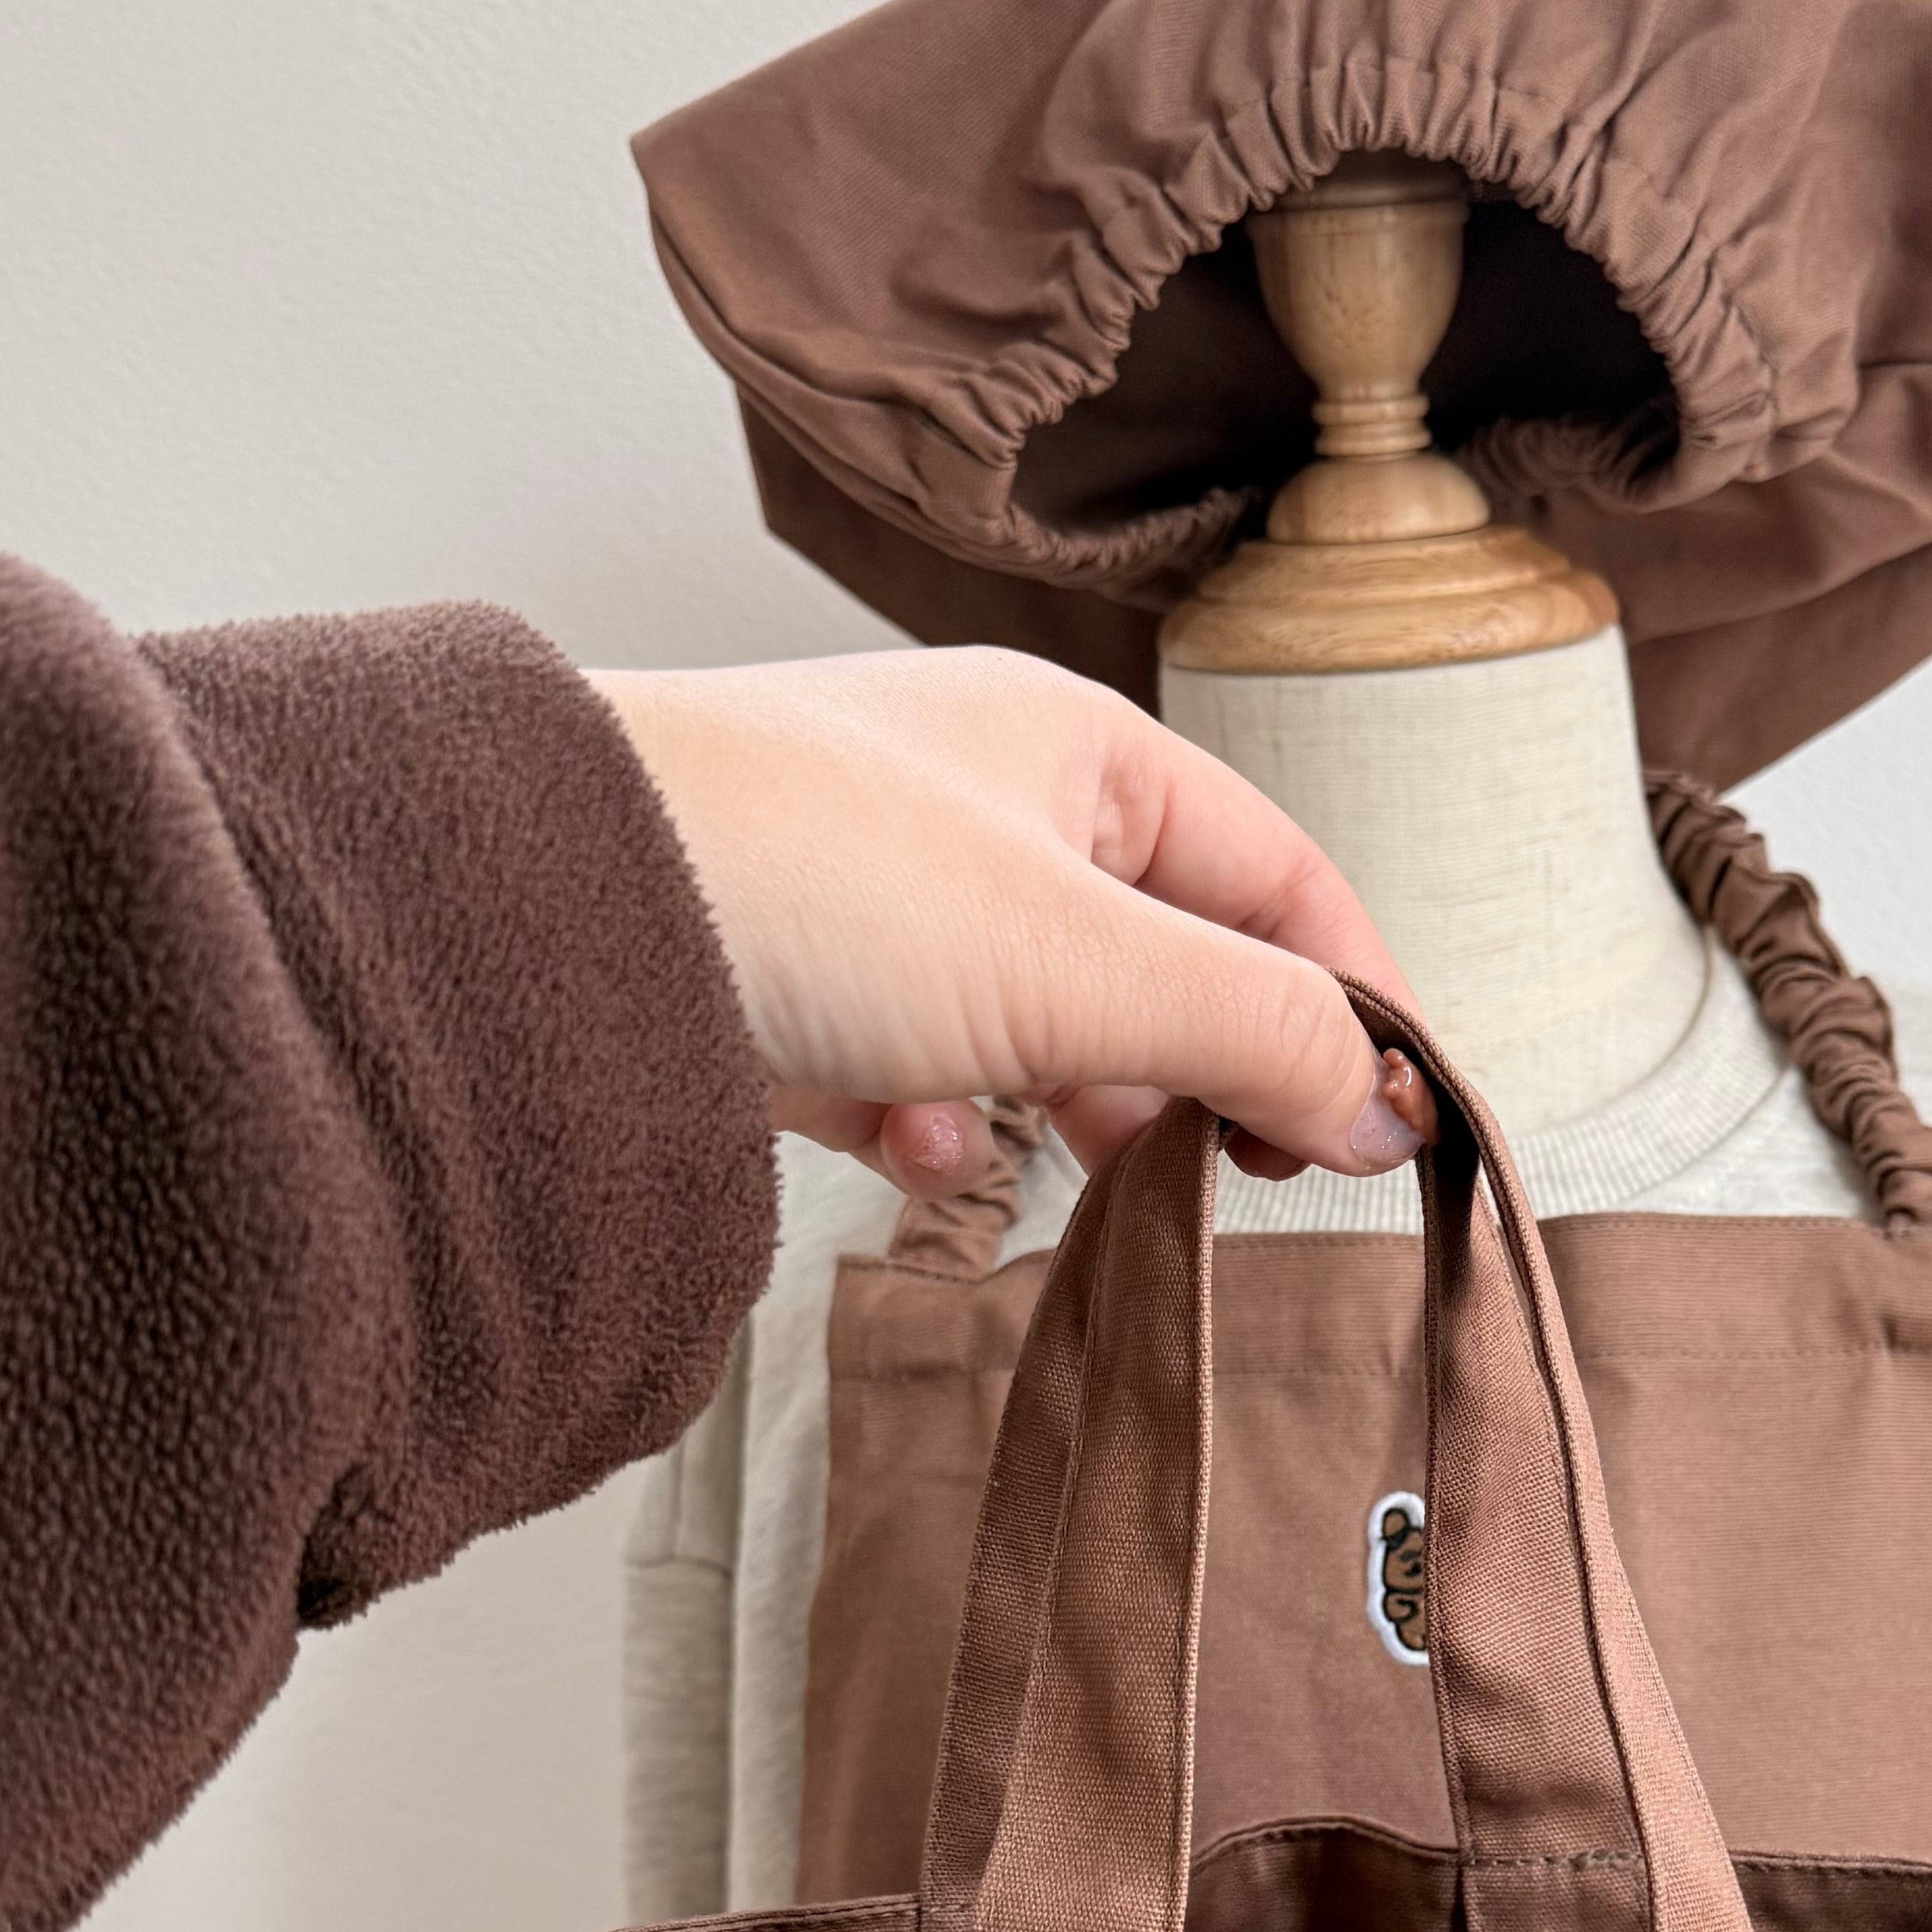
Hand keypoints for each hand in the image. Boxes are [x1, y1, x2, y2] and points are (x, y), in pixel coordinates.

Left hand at [589, 646, 1429, 1191]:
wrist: (539, 910)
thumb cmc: (815, 882)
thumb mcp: (1087, 964)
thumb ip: (1258, 1033)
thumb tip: (1392, 1104)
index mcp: (1078, 750)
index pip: (1278, 876)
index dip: (1353, 1001)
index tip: (1391, 1134)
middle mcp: (982, 806)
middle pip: (1160, 957)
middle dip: (1201, 1072)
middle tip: (1232, 1181)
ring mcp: (877, 898)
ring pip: (1033, 1025)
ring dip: (1069, 1107)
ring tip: (1079, 1173)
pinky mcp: (782, 988)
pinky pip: (903, 1074)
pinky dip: (930, 1131)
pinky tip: (922, 1167)